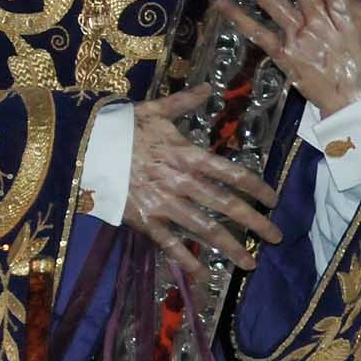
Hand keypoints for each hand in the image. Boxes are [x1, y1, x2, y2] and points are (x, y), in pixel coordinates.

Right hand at [123, 84, 282, 276]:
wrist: (83, 146)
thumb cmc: (120, 126)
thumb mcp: (154, 109)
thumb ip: (184, 102)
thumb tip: (210, 87)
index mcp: (188, 155)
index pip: (232, 173)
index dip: (256, 187)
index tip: (273, 199)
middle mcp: (182, 182)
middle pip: (226, 205)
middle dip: (254, 223)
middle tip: (276, 237)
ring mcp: (164, 204)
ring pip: (204, 229)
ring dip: (230, 247)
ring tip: (250, 262)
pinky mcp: (144, 220)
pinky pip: (169, 243)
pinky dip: (185, 259)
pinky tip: (201, 272)